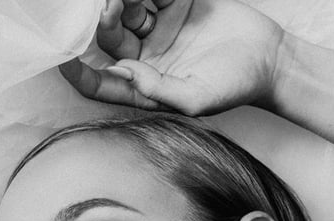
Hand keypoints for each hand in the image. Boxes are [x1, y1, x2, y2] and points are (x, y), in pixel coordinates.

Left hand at [59, 0, 285, 115]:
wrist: (271, 57)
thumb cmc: (237, 85)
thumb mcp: (198, 98)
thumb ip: (159, 91)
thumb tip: (122, 72)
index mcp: (146, 86)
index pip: (101, 82)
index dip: (78, 72)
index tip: (62, 56)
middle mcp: (147, 57)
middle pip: (109, 36)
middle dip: (103, 20)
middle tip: (110, 3)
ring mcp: (159, 28)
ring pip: (126, 8)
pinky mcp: (175, 3)